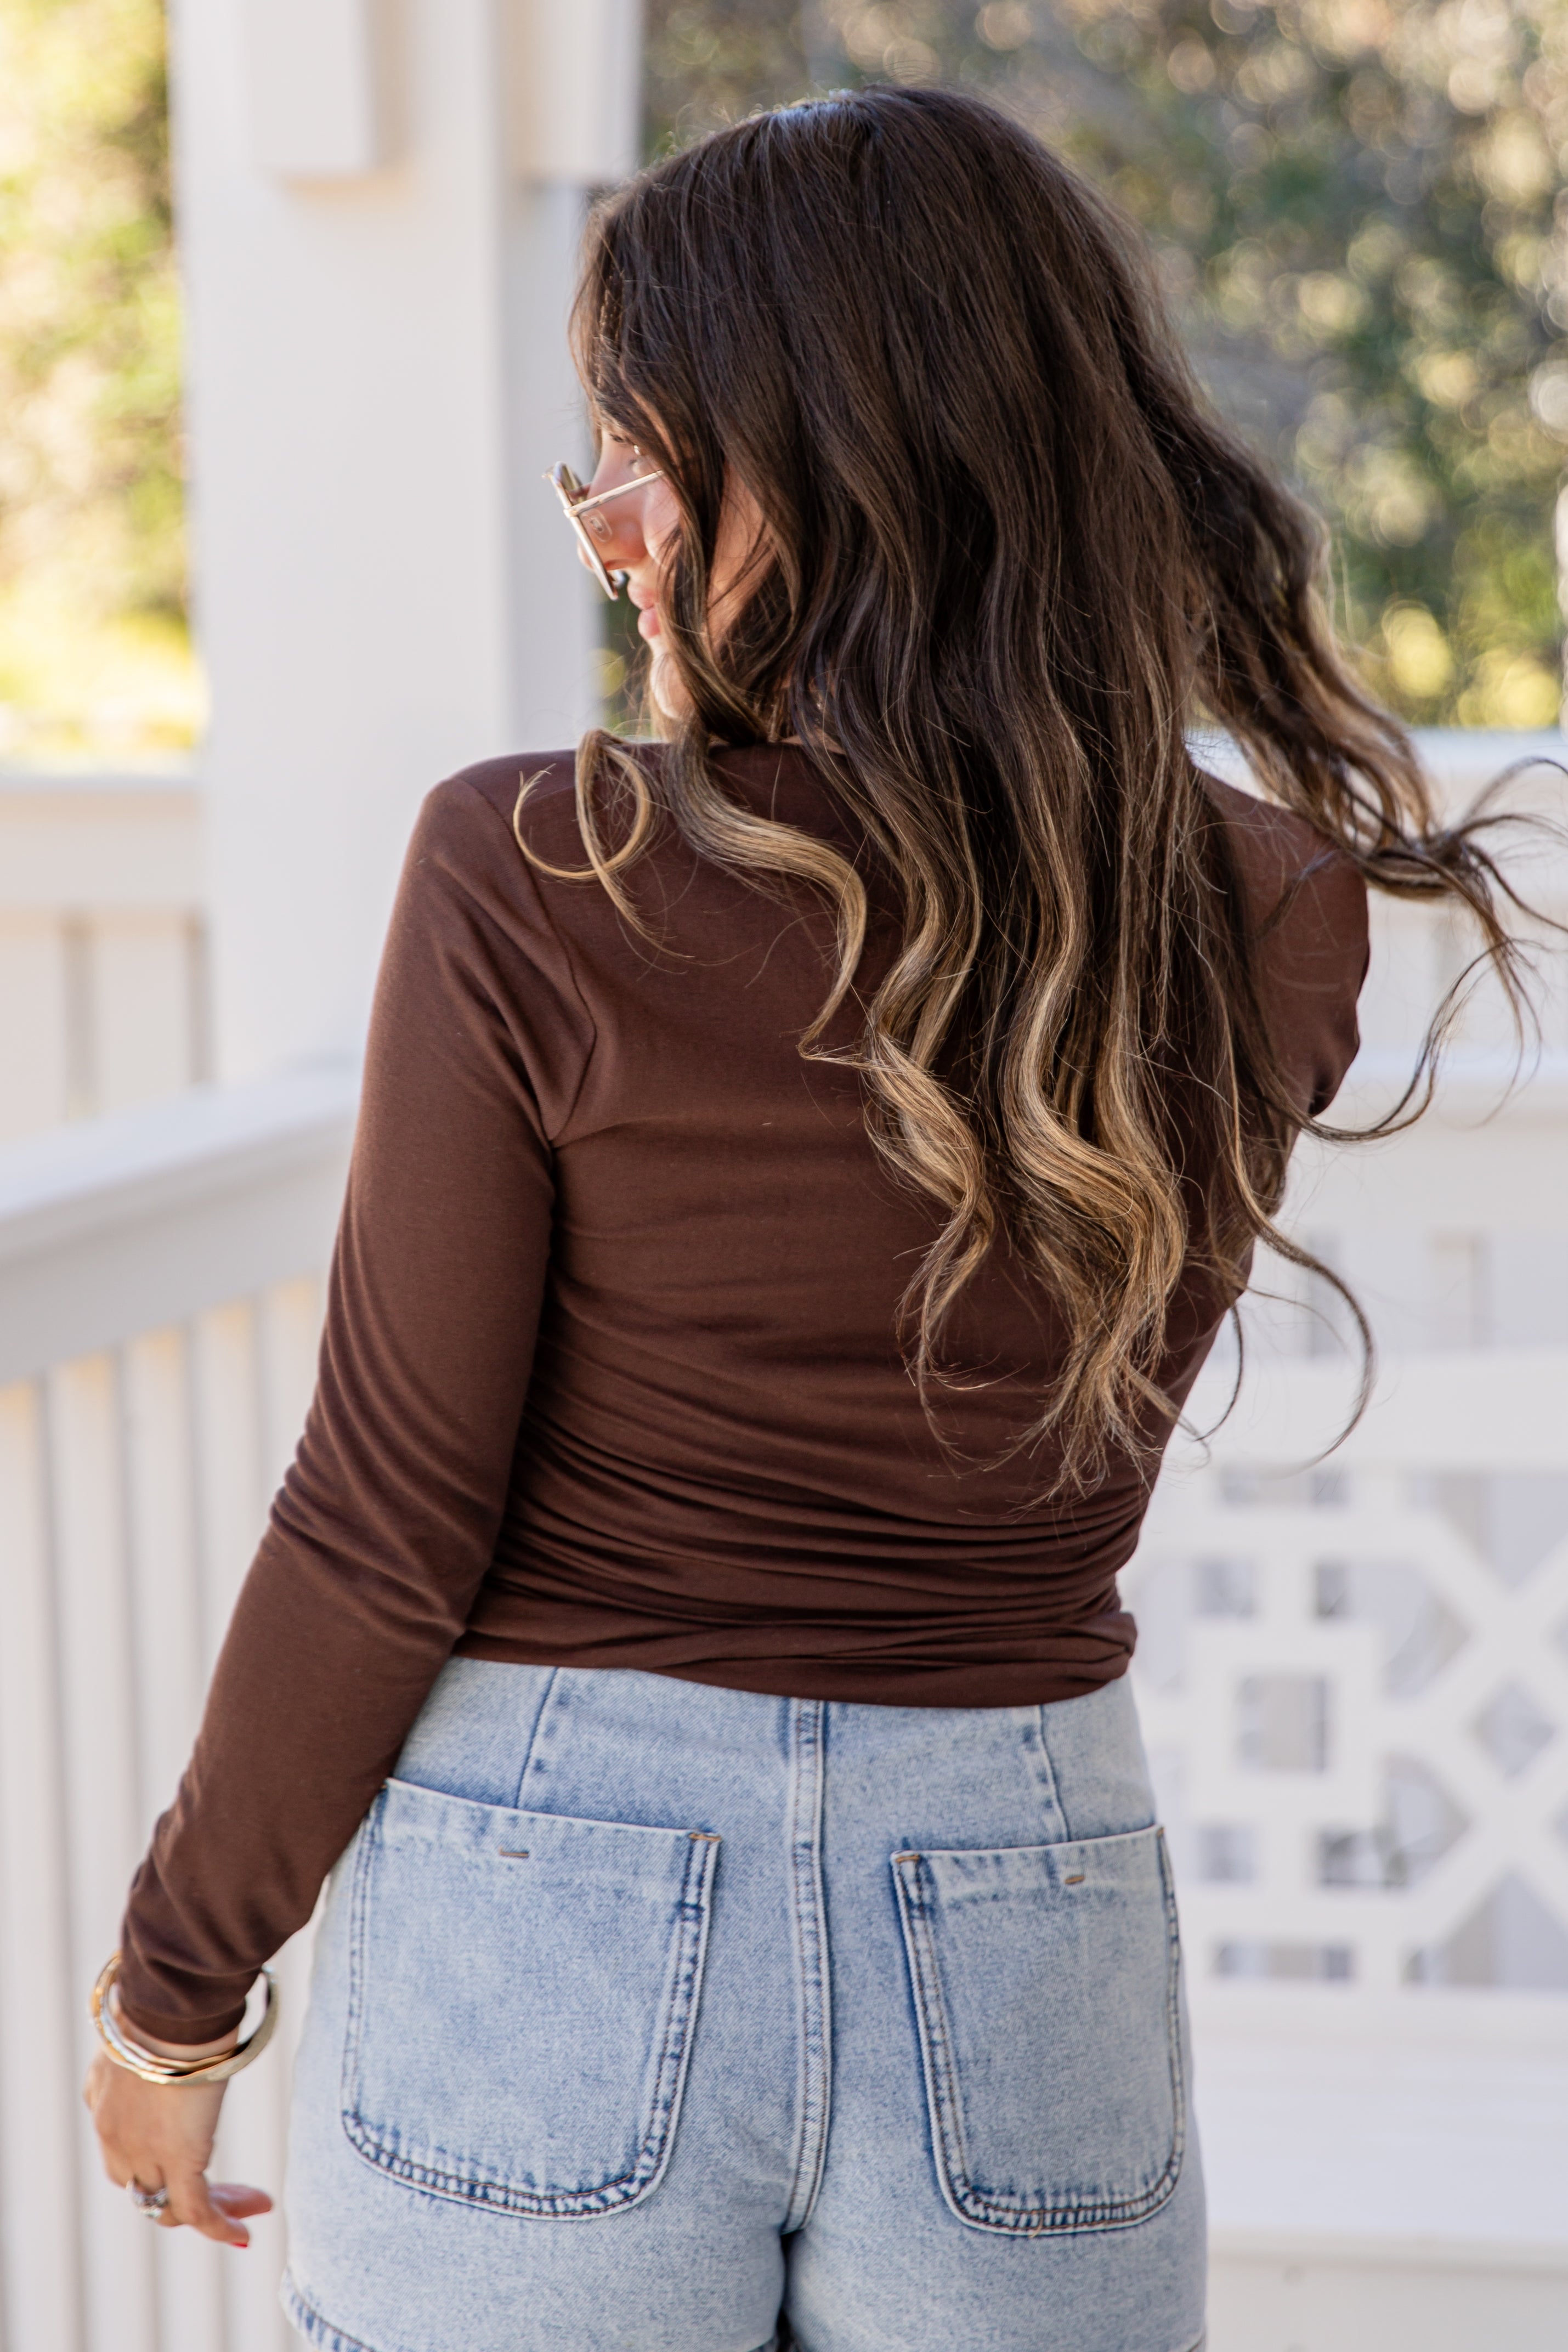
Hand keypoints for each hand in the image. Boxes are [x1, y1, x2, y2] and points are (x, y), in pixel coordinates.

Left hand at [83, 2002, 271, 2247]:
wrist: (171, 2004)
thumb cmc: (173, 1997)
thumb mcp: (156, 2023)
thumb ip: (167, 2035)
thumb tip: (198, 2016)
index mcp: (103, 2094)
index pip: (122, 2144)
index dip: (153, 2157)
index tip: (194, 2149)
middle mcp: (113, 2131)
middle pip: (142, 2183)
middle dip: (180, 2191)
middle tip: (224, 2188)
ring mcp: (141, 2149)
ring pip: (168, 2204)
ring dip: (209, 2209)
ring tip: (249, 2204)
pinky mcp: (177, 2158)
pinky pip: (197, 2210)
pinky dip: (220, 2226)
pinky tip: (245, 2231)